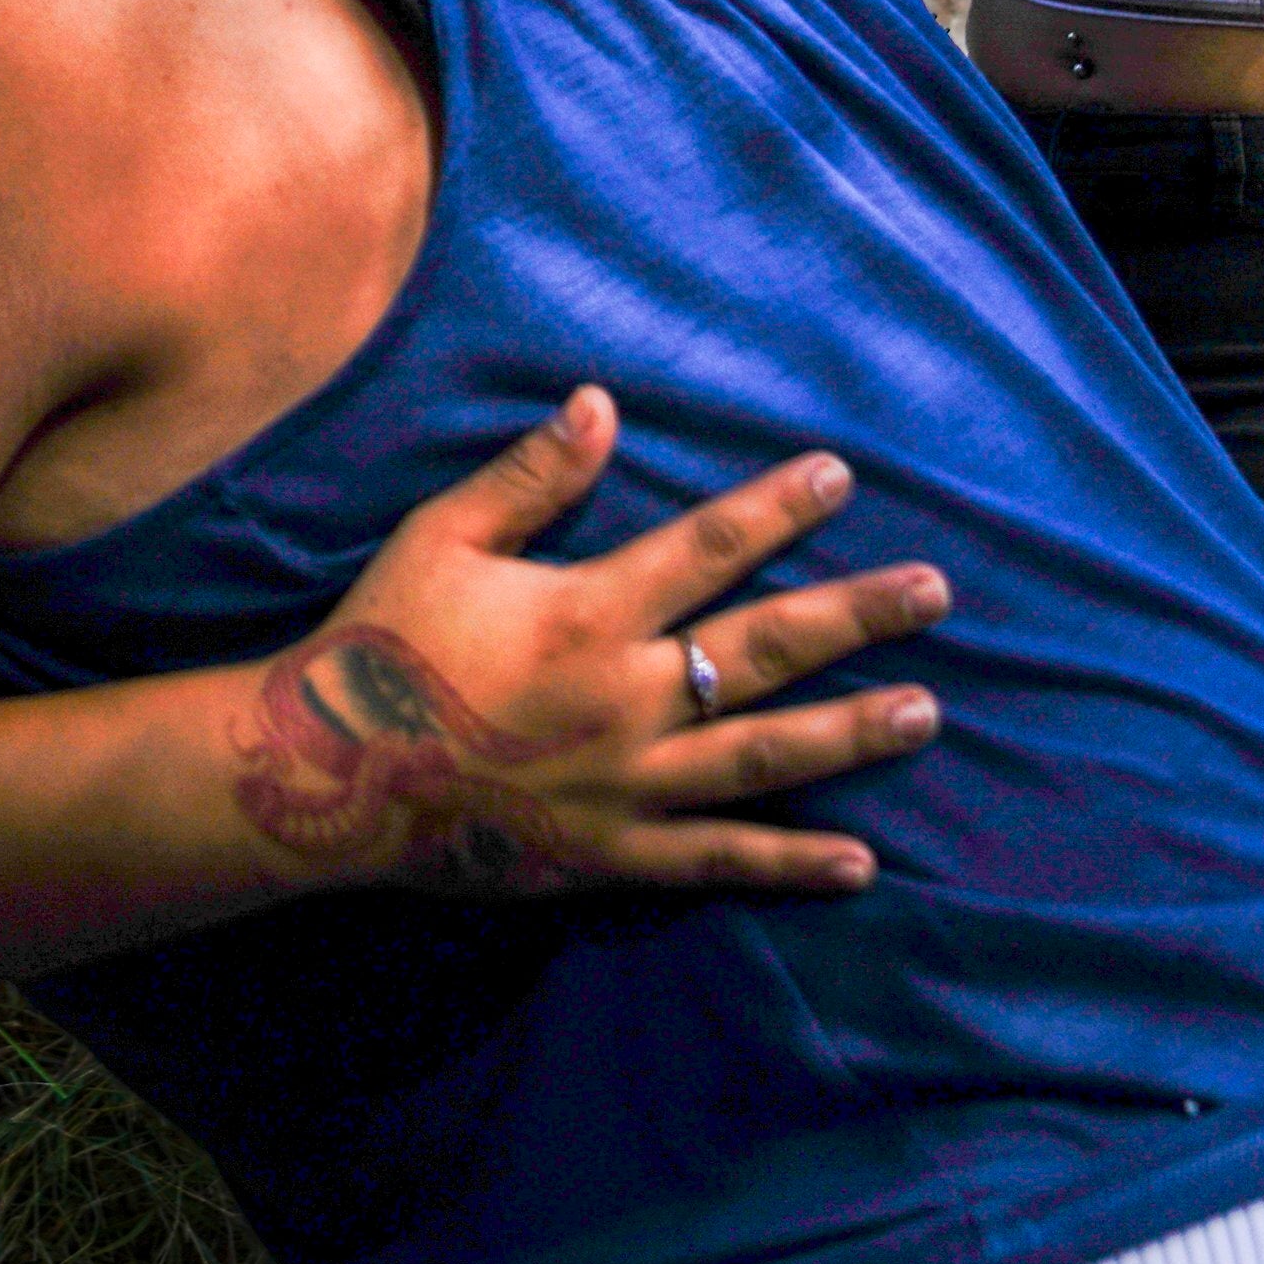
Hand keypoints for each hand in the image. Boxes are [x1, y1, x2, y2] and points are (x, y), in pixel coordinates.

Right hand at [231, 388, 949, 899]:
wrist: (328, 774)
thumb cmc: (384, 643)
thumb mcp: (442, 537)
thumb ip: (529, 475)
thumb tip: (602, 401)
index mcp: (589, 612)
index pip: (707, 547)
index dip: (777, 508)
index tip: (839, 477)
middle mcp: (627, 697)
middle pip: (764, 649)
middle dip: (856, 615)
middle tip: (935, 592)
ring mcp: (627, 784)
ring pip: (764, 755)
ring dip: (850, 731)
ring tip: (925, 711)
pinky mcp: (612, 853)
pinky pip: (716, 859)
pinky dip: (789, 862)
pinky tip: (860, 861)